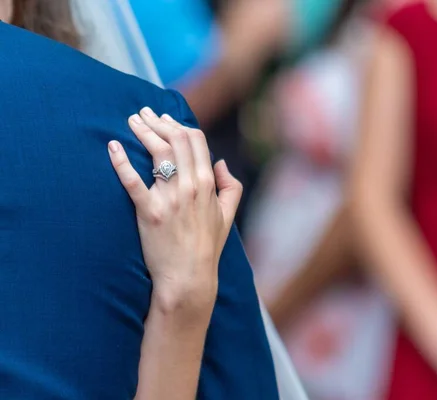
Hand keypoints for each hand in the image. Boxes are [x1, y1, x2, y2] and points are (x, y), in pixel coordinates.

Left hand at [108, 107, 241, 314]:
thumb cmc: (207, 246)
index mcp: (208, 184)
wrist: (189, 277)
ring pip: (156, 153)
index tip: (165, 119)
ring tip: (131, 121)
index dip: (179, 124)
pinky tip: (112, 147)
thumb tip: (220, 163)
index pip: (195, 140)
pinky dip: (121, 162)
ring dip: (142, 131)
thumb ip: (231, 186)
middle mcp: (190, 186)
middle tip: (143, 113)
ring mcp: (169, 198)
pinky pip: (132, 182)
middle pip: (175, 139)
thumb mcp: (228, 215)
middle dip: (158, 121)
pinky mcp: (148, 211)